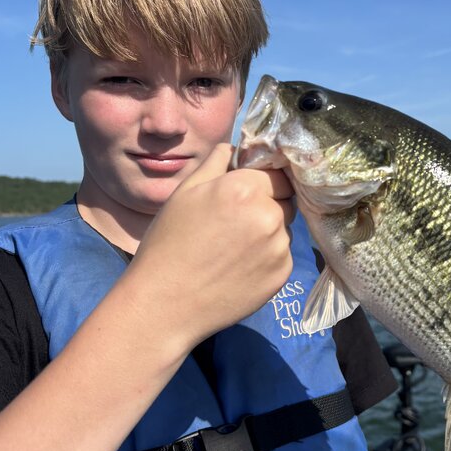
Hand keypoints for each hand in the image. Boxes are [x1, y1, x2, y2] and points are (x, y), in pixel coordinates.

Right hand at [122, 144, 294, 352]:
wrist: (164, 303)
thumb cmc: (168, 244)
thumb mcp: (185, 193)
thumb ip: (216, 163)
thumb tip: (235, 146)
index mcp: (246, 188)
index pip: (277, 173)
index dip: (263, 180)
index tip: (247, 191)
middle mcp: (270, 216)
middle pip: (285, 200)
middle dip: (268, 204)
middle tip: (236, 221)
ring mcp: (279, 248)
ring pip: (284, 228)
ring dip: (268, 231)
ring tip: (233, 247)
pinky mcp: (282, 275)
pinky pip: (282, 255)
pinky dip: (267, 257)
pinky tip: (239, 267)